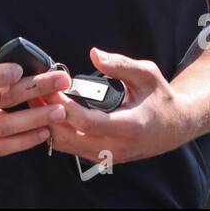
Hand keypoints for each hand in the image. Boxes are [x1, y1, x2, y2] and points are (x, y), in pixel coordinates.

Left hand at [47, 47, 193, 166]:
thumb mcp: (147, 74)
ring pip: (67, 146)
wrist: (175, 127)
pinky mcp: (101, 157)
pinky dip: (57, 131)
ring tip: (37, 99)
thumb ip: (121, 65)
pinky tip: (49, 111)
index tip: (51, 87)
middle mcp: (116, 147)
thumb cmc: (160, 98)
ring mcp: (108, 155)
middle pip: (70, 138)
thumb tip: (94, 54)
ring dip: (48, 124)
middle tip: (35, 91)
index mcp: (129, 126)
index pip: (88, 122)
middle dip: (49, 115)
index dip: (65, 106)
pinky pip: (72, 148)